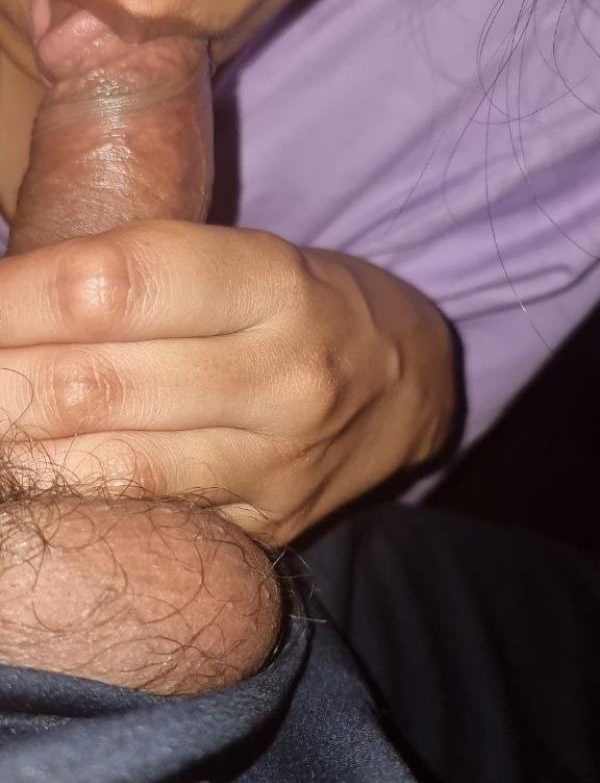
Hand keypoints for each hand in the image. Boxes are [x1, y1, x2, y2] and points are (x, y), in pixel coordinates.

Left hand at [0, 221, 455, 542]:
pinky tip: (26, 484)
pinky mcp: (271, 526)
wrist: (410, 385)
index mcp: (276, 284)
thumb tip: (3, 300)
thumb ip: (135, 273)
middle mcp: (285, 377)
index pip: (116, 285)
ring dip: (17, 451)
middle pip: (100, 382)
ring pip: (115, 466)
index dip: (15, 297)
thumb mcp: (244, 256)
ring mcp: (279, 464)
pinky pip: (153, 518)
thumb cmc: (301, 303)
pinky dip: (75, 500)